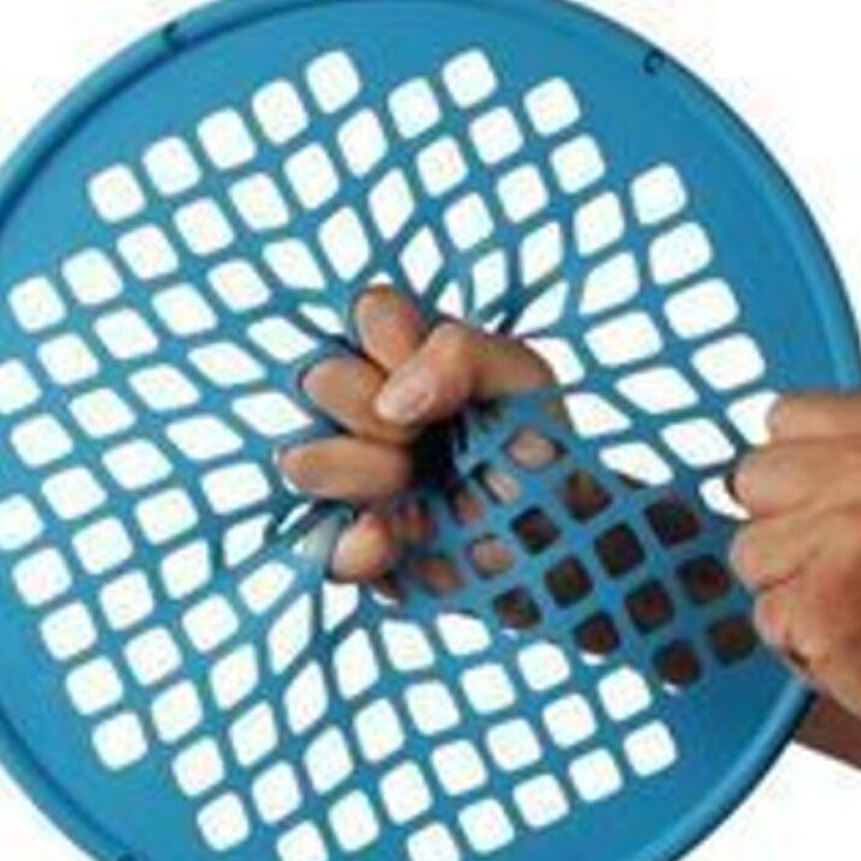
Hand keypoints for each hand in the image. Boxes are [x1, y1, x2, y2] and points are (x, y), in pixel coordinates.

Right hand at [279, 286, 554, 582]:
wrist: (559, 546)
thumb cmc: (541, 454)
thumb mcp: (523, 382)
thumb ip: (464, 354)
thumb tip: (391, 397)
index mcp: (408, 358)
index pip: (368, 314)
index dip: (391, 343)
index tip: (437, 386)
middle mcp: (367, 410)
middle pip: (320, 379)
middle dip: (372, 412)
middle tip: (422, 439)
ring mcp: (352, 479)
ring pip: (301, 461)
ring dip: (357, 473)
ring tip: (409, 486)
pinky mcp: (351, 544)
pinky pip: (318, 545)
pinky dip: (352, 545)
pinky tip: (393, 540)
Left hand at [728, 396, 860, 858]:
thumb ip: (851, 458)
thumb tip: (751, 458)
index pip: (787, 417)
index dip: (801, 474)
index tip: (840, 511)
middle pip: (754, 477)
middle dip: (786, 528)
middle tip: (859, 569)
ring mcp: (854, 534)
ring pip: (749, 550)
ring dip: (790, 591)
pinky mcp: (825, 601)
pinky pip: (763, 613)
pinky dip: (798, 641)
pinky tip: (859, 640)